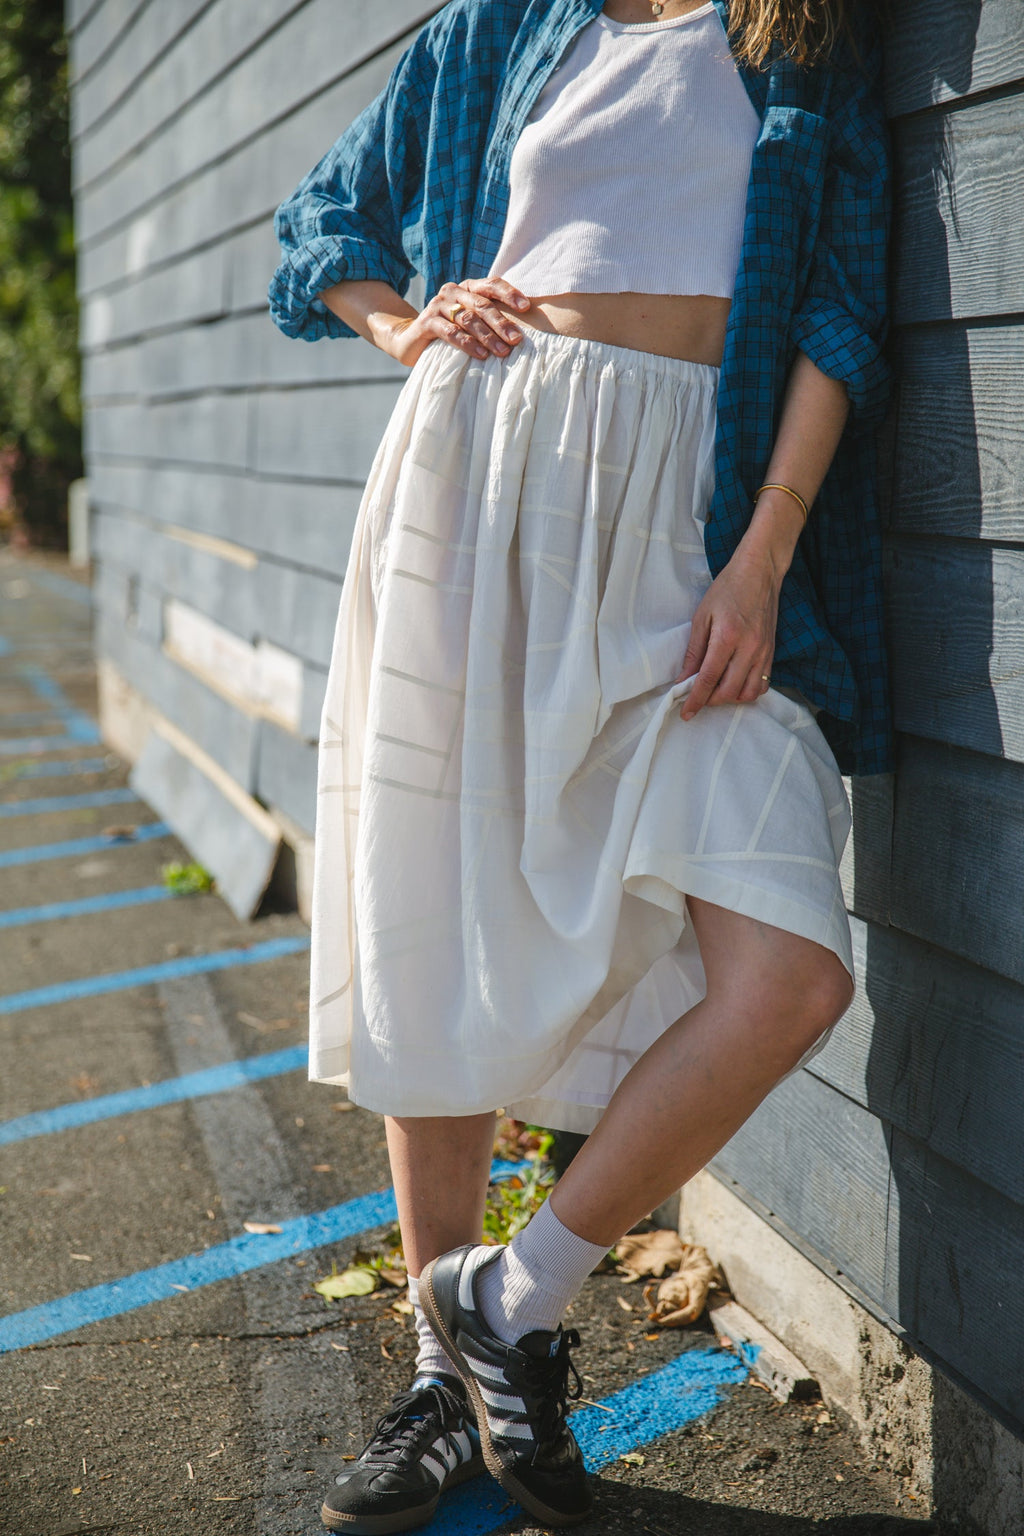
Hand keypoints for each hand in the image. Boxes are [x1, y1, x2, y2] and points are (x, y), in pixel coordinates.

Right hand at [385, 277, 531, 367]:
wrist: (411, 341)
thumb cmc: (450, 333)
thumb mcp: (470, 322)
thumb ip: (489, 319)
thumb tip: (521, 332)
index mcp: (467, 287)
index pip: (491, 284)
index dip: (509, 294)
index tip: (526, 307)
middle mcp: (452, 292)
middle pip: (481, 304)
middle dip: (501, 322)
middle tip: (516, 339)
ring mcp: (437, 305)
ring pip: (468, 318)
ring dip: (487, 336)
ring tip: (502, 351)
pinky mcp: (426, 322)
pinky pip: (450, 332)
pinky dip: (467, 344)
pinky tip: (480, 354)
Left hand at [676, 545, 781, 719]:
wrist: (760, 572)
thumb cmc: (727, 589)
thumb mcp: (702, 616)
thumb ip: (694, 651)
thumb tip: (684, 679)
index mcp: (727, 637)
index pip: (709, 679)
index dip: (696, 699)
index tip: (686, 713)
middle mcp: (749, 648)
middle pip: (729, 691)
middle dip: (710, 701)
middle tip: (697, 697)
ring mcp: (764, 652)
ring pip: (748, 693)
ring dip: (729, 698)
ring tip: (716, 690)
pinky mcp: (772, 652)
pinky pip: (762, 684)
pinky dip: (747, 691)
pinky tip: (734, 684)